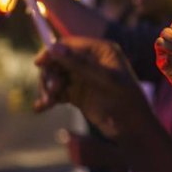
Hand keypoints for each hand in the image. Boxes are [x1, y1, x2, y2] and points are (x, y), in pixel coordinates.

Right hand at [34, 37, 152, 138]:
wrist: (133, 127)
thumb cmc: (126, 99)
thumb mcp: (105, 79)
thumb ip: (79, 63)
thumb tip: (54, 47)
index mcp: (101, 50)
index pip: (70, 44)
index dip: (52, 52)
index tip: (39, 63)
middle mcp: (90, 61)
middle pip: (58, 60)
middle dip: (50, 74)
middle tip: (50, 90)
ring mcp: (83, 77)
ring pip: (55, 77)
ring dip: (48, 88)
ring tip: (47, 102)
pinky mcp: (77, 93)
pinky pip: (57, 92)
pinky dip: (49, 98)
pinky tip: (40, 108)